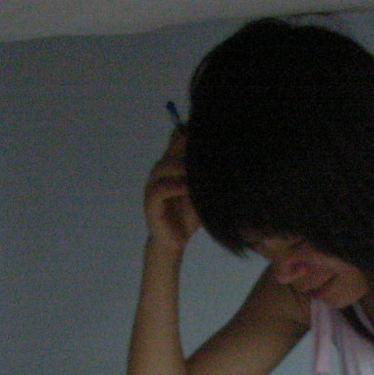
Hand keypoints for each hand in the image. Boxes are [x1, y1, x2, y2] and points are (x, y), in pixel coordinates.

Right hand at [143, 128, 200, 253]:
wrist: (175, 241)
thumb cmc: (189, 215)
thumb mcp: (203, 192)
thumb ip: (207, 176)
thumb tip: (223, 158)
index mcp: (172, 166)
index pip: (177, 141)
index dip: (188, 135)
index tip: (208, 133)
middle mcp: (160, 172)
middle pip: (171, 151)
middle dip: (188, 149)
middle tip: (207, 150)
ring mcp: (153, 186)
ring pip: (163, 167)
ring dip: (181, 166)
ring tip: (198, 169)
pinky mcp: (150, 203)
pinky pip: (160, 190)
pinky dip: (174, 186)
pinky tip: (187, 187)